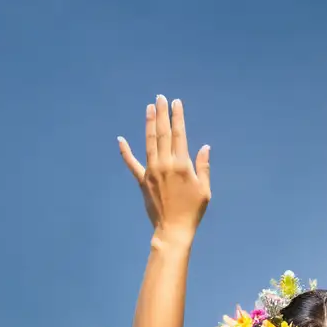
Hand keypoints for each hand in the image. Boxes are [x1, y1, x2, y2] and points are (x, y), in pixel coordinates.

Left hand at [118, 95, 210, 244]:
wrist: (173, 229)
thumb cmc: (193, 210)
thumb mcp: (204, 189)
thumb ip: (203, 166)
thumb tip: (205, 147)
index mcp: (181, 165)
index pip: (179, 134)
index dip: (177, 117)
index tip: (176, 103)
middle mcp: (165, 164)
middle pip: (162, 133)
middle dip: (161, 114)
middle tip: (160, 98)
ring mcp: (151, 171)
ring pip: (149, 142)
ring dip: (148, 123)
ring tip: (148, 108)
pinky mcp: (142, 181)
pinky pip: (131, 163)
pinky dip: (125, 151)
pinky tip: (120, 139)